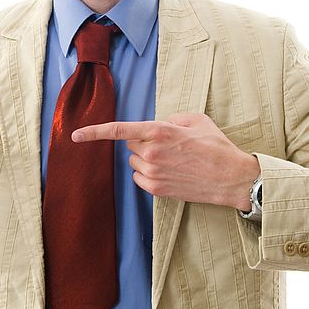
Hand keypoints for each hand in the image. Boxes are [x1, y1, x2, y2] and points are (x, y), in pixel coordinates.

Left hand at [71, 113, 259, 209]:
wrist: (232, 178)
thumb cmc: (217, 147)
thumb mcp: (197, 120)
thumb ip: (172, 118)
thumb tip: (159, 123)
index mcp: (160, 131)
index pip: (119, 130)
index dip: (94, 132)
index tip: (75, 135)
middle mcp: (152, 152)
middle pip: (130, 145)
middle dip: (143, 142)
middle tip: (168, 145)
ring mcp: (154, 173)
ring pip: (134, 162)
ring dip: (146, 158)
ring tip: (174, 160)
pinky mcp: (157, 190)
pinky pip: (139, 178)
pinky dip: (149, 173)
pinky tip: (170, 172)